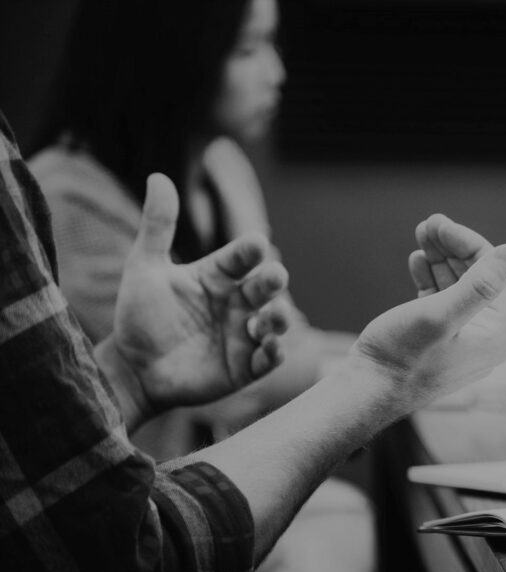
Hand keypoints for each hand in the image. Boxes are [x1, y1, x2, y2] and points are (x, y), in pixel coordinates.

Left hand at [98, 174, 289, 424]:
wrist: (132, 368)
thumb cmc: (140, 316)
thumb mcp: (144, 268)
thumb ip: (157, 226)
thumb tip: (158, 176)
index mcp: (217, 276)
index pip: (240, 258)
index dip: (249, 250)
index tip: (255, 243)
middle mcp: (235, 303)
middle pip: (264, 287)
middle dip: (273, 281)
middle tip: (274, 276)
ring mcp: (243, 334)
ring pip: (274, 322)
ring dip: (279, 318)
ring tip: (273, 317)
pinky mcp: (244, 367)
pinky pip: (268, 359)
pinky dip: (274, 353)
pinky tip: (271, 347)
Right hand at [350, 214, 505, 410]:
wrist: (365, 392)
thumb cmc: (401, 357)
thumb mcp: (440, 315)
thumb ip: (479, 285)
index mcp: (496, 334)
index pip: (495, 273)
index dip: (469, 243)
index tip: (440, 224)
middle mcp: (485, 337)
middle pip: (477, 277)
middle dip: (453, 247)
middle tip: (428, 223)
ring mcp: (462, 339)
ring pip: (457, 286)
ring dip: (440, 258)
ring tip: (421, 234)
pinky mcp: (438, 339)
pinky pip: (442, 300)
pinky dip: (430, 278)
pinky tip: (417, 260)